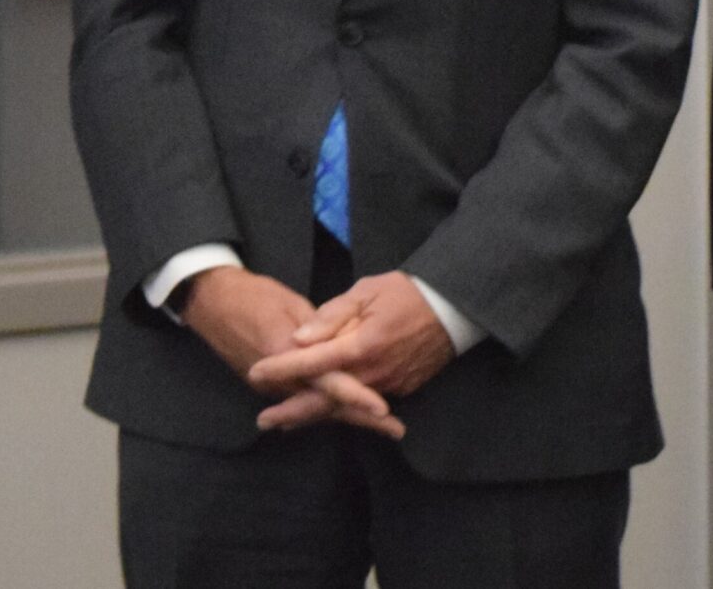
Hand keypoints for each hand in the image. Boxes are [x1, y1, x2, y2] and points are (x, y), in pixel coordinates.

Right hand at [179, 266, 402, 437]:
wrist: (211, 303)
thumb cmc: (253, 296)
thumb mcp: (290, 304)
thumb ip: (318, 326)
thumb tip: (343, 342)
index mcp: (287, 357)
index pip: (328, 382)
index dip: (356, 396)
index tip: (382, 410)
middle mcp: (279, 380)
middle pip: (325, 404)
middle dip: (360, 418)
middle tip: (396, 429)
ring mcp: (273, 387)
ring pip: (316, 406)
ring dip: (347, 415)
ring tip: (383, 426)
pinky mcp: (269, 386)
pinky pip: (304, 400)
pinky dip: (327, 407)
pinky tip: (349, 413)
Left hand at [246, 271, 455, 429]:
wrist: (456, 307)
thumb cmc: (408, 293)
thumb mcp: (368, 291)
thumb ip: (332, 316)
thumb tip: (300, 338)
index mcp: (361, 344)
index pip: (313, 361)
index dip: (282, 367)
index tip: (256, 371)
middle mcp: (374, 372)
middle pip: (325, 399)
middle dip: (292, 411)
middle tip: (263, 421)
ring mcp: (390, 384)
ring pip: (345, 406)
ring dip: (314, 413)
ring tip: (286, 421)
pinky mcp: (404, 388)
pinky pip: (367, 402)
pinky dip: (343, 408)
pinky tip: (326, 410)